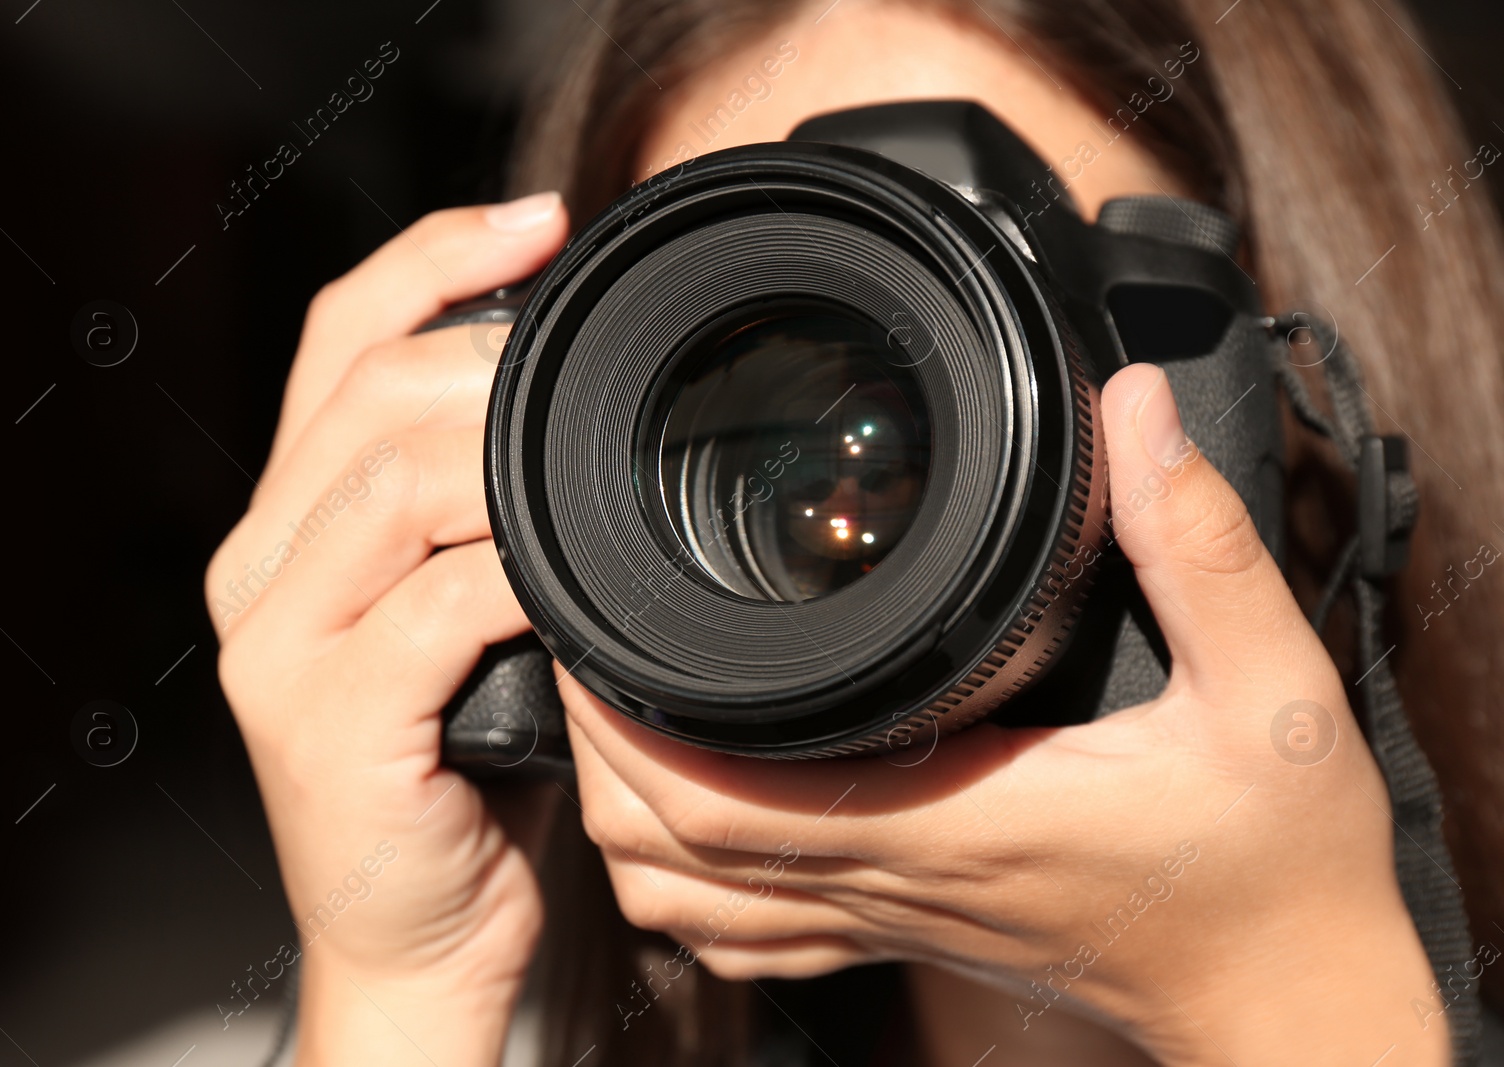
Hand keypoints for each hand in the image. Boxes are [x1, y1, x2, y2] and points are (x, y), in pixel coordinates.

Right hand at [206, 192, 567, 1065]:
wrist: (418, 928)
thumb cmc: (464, 763)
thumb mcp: (466, 614)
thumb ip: (482, 514)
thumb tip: (580, 407)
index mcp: (291, 520)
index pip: (342, 339)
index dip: (437, 260)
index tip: (544, 224)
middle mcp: (261, 566)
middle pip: (369, 395)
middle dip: (495, 362)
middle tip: (595, 378)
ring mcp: (278, 643)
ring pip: (394, 484)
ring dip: (512, 463)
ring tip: (594, 476)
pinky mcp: (322, 722)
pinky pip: (438, 607)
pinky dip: (524, 582)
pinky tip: (580, 588)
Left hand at [562, 363, 1446, 1065]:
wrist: (1289, 998)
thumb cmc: (1280, 871)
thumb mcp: (1276, 696)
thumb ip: (1202, 547)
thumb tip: (1132, 414)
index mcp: (950, 820)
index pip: (715, 797)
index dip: (622, 717)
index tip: (596, 621)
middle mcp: (893, 875)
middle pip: (663, 847)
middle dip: (594, 746)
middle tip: (587, 636)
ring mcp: (889, 913)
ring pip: (690, 900)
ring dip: (627, 813)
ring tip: (617, 705)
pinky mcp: (906, 925)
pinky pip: (752, 927)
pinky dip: (688, 873)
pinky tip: (690, 808)